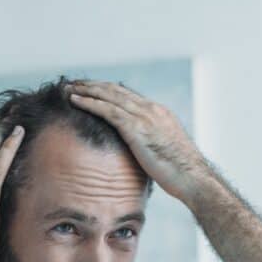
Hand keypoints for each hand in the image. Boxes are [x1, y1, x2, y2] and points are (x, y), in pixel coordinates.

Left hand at [64, 80, 212, 203]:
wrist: (193, 178)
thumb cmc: (181, 173)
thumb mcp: (164, 152)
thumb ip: (149, 145)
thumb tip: (138, 153)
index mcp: (158, 113)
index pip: (127, 95)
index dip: (106, 90)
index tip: (90, 89)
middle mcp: (151, 109)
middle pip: (116, 90)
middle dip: (93, 85)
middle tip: (74, 83)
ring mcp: (145, 117)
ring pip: (109, 96)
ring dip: (86, 90)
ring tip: (68, 88)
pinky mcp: (137, 128)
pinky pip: (108, 110)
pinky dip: (89, 103)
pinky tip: (74, 101)